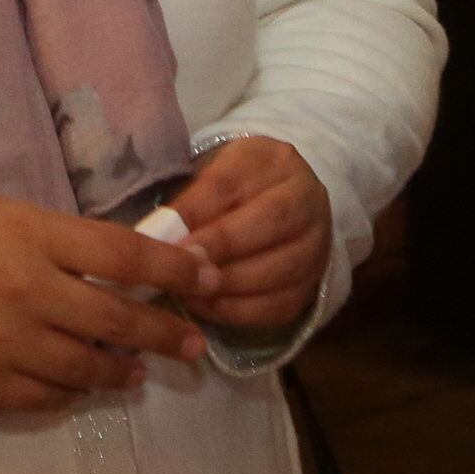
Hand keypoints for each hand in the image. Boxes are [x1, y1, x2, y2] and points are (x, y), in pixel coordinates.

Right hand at [0, 187, 220, 414]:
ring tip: (136, 371)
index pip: (124, 256)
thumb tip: (119, 266)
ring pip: (86, 368)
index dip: (173, 270)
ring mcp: (4, 344)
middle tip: (190, 344)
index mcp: (32, 237)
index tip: (204, 276)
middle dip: (163, 332)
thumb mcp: (2, 213)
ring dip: (121, 371)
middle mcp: (27, 293)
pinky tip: (81, 386)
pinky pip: (43, 397)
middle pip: (116, 319)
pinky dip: (70, 393)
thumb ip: (60, 241)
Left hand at [166, 138, 333, 335]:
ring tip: (186, 289)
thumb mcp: (215, 176)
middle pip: (268, 222)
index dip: (199, 209)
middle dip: (220, 247)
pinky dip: (236, 311)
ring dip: (225, 284)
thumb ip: (192, 201)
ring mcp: (316, 247)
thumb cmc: (239, 189)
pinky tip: (204, 306)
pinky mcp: (309, 287)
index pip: (234, 181)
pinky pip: (276, 306)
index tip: (167, 234)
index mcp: (276, 162)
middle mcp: (307, 201)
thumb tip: (158, 233)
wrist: (283, 209)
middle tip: (180, 265)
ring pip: (277, 270)